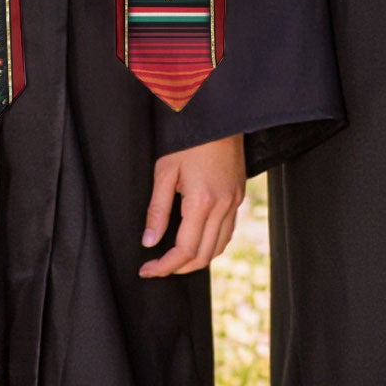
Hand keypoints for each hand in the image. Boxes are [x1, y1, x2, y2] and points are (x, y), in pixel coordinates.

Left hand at [139, 133, 246, 277]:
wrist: (219, 116)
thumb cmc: (189, 139)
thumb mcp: (165, 171)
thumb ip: (157, 210)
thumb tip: (149, 241)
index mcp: (202, 201)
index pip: (184, 250)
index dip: (164, 266)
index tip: (147, 270)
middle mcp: (223, 205)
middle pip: (203, 255)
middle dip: (178, 268)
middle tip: (157, 267)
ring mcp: (234, 201)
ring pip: (219, 246)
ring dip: (197, 259)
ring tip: (175, 259)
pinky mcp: (239, 195)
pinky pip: (228, 231)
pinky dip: (212, 244)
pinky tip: (197, 240)